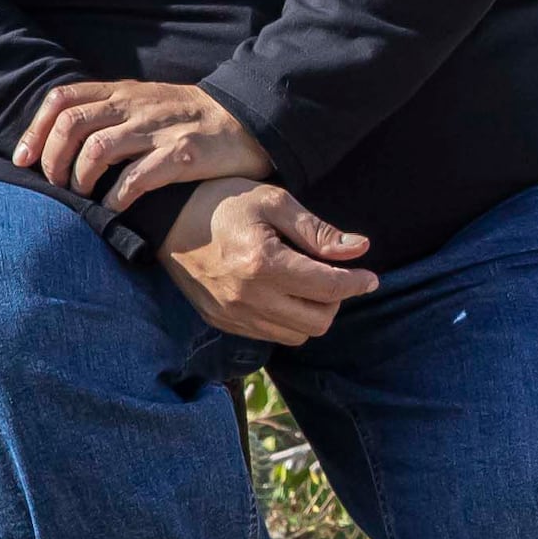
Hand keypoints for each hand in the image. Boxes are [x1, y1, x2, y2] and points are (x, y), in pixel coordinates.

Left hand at [17, 78, 269, 207]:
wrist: (246, 121)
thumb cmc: (186, 118)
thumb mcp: (143, 101)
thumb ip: (107, 112)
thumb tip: (58, 140)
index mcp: (121, 92)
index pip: (62, 99)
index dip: (35, 130)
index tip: (24, 160)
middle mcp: (135, 106)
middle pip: (71, 124)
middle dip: (52, 160)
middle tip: (56, 184)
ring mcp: (158, 130)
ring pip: (97, 149)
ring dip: (81, 178)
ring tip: (85, 196)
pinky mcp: (182, 155)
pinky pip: (136, 178)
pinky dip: (116, 196)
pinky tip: (114, 207)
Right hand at [161, 181, 376, 345]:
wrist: (167, 220)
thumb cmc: (225, 202)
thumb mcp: (274, 202)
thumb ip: (318, 231)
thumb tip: (359, 249)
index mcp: (264, 264)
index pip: (329, 288)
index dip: (357, 283)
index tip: (370, 276)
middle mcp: (248, 298)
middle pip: (318, 321)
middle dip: (336, 300)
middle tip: (335, 275)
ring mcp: (233, 315)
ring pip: (297, 335)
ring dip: (313, 313)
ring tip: (308, 283)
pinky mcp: (222, 323)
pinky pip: (271, 336)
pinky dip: (287, 320)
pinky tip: (284, 293)